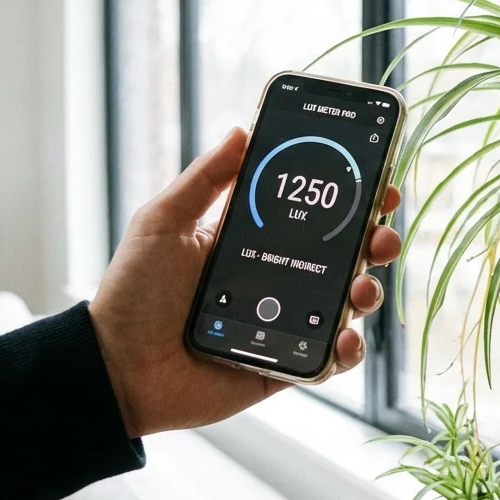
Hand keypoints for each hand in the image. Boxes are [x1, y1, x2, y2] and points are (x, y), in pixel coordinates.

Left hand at [90, 127, 401, 437]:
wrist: (117, 368)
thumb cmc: (133, 293)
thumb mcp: (163, 222)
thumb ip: (205, 179)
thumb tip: (241, 130)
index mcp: (254, 241)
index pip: (313, 214)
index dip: (350, 197)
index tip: (376, 180)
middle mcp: (278, 278)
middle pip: (345, 255)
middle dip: (376, 241)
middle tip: (381, 236)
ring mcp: (286, 323)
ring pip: (347, 303)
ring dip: (367, 292)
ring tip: (360, 289)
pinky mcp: (286, 364)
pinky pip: (331, 358)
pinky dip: (348, 349)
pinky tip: (344, 338)